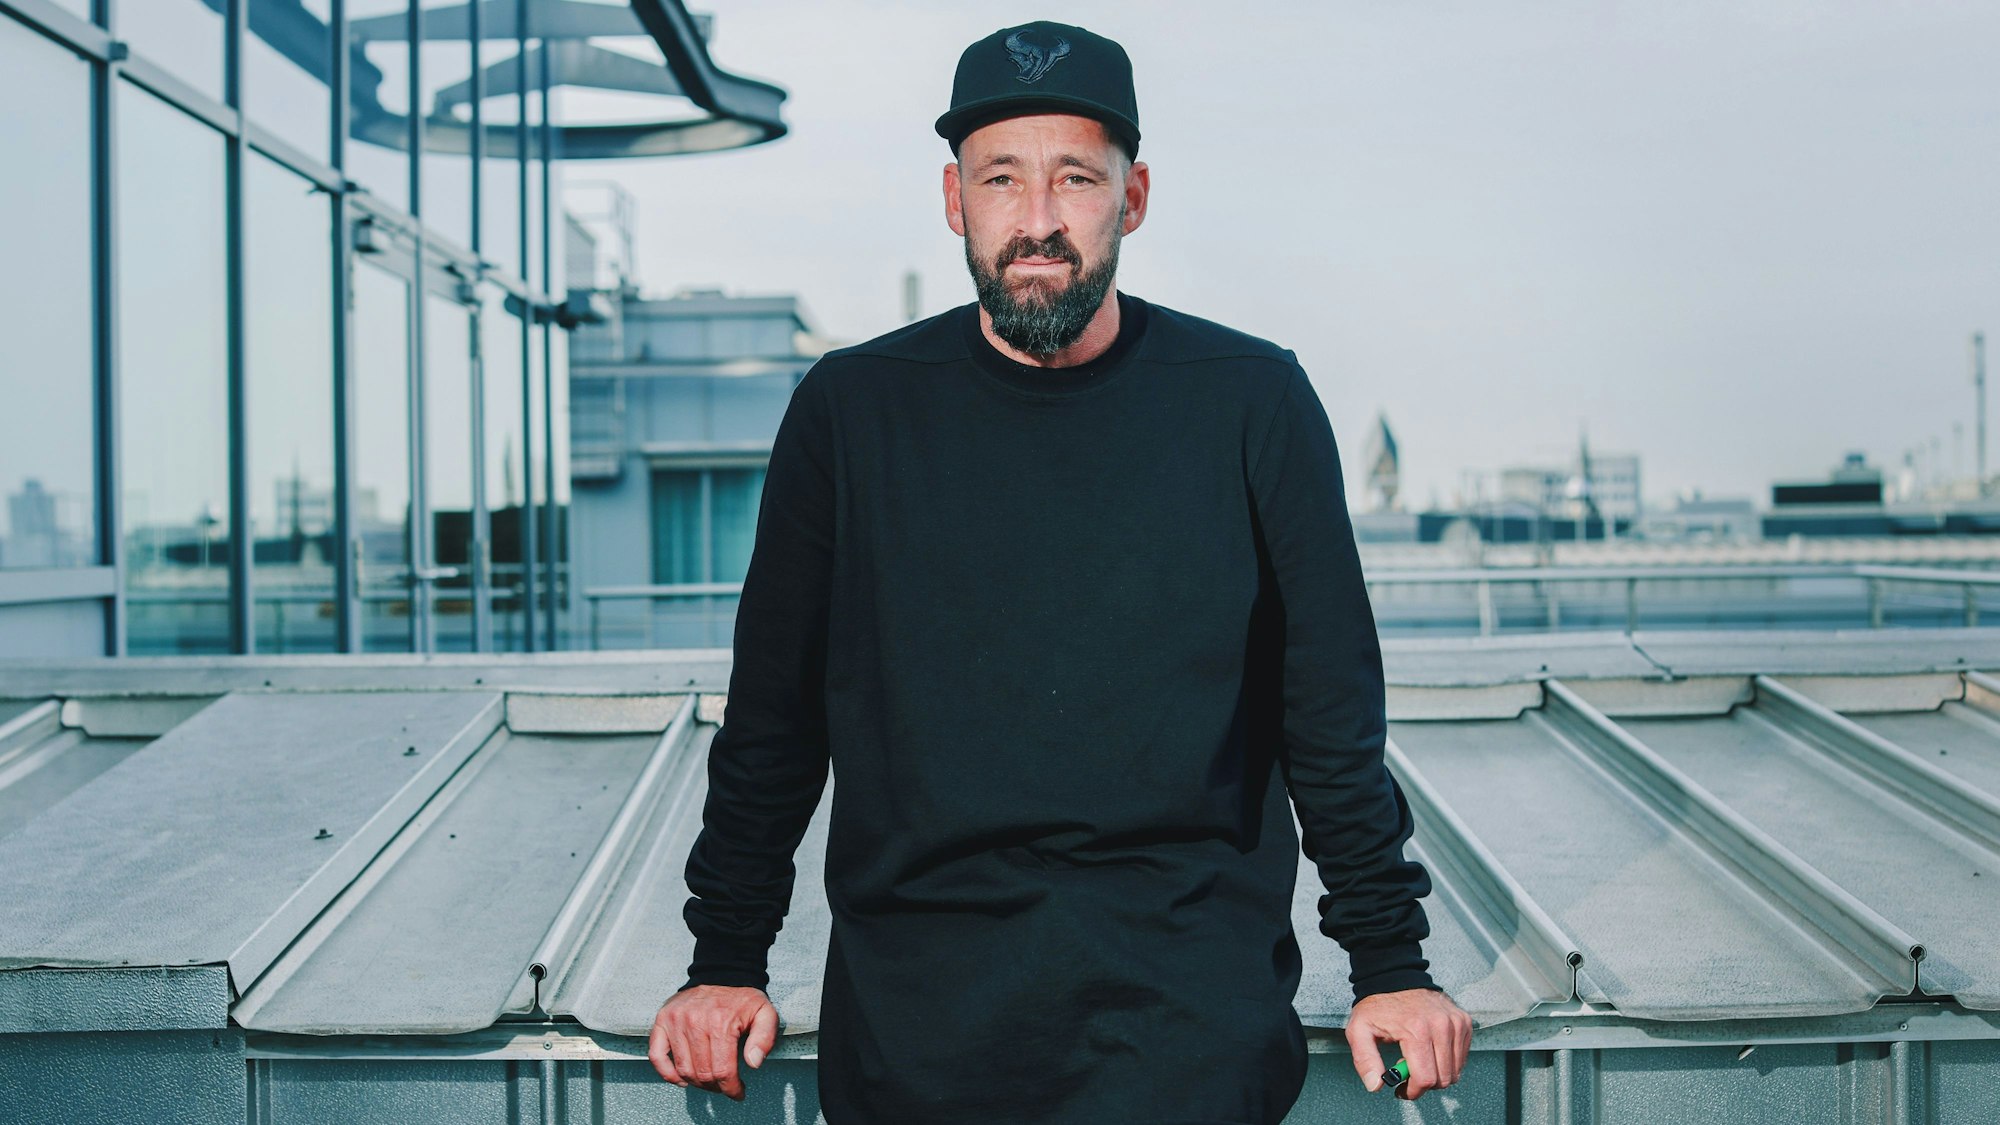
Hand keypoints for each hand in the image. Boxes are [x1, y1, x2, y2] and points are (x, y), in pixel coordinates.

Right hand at [648, 984, 780, 1100]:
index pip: (723, 1070)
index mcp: (720, 1021)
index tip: (737, 1092)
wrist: (723, 975)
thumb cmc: (743, 999)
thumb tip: (753, 1063)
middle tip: (725, 1085)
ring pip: (683, 1069)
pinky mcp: (662, 1020)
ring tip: (709, 1080)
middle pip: (702, 1073)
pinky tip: (682, 1078)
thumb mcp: (765, 1014)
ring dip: (696, 1083)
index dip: (732, 1088)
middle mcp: (694, 1021)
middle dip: (716, 1087)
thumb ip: (765, 1038)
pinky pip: (657, 1055)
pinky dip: (667, 1073)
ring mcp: (675, 1020)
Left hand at [1344, 987, 1472, 1100]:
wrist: (1395, 977)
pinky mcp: (1464, 1022)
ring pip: (1455, 1071)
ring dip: (1436, 1072)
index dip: (1413, 1091)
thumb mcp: (1359, 1030)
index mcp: (1416, 1030)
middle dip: (1424, 1083)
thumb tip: (1375, 1085)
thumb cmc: (1378, 1004)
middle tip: (1407, 1069)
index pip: (1426, 1079)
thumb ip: (1365, 1060)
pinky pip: (1462, 1057)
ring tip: (1417, 1057)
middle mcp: (1441, 1025)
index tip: (1402, 1089)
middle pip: (1443, 1078)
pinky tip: (1430, 1049)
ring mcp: (1455, 1023)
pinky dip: (1447, 1061)